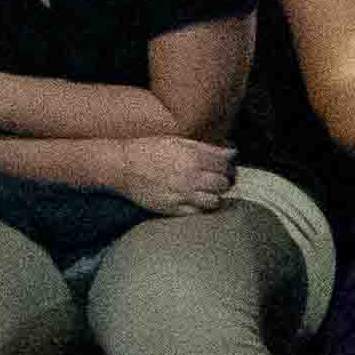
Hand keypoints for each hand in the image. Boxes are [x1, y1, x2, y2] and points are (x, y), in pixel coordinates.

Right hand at [104, 137, 244, 215]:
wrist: (122, 166)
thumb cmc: (150, 150)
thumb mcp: (178, 141)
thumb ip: (207, 148)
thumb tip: (232, 153)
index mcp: (193, 158)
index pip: (226, 165)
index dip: (229, 166)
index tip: (226, 166)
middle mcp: (190, 177)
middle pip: (224, 184)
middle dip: (225, 180)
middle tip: (219, 178)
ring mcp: (182, 195)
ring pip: (215, 201)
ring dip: (216, 196)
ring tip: (209, 190)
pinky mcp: (172, 209)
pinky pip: (198, 212)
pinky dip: (201, 207)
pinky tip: (196, 199)